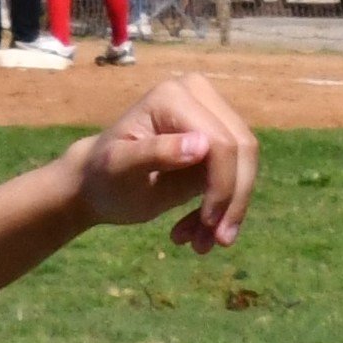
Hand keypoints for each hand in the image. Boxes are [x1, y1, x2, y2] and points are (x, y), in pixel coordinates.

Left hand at [74, 70, 257, 252]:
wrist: (97, 184)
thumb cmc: (103, 176)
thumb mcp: (120, 168)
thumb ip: (156, 153)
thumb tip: (202, 145)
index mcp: (175, 97)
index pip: (220, 143)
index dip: (222, 186)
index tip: (207, 224)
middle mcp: (199, 96)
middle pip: (242, 150)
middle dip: (233, 201)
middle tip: (215, 243)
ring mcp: (211, 115)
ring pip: (245, 165)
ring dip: (229, 211)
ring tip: (201, 245)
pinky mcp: (217, 140)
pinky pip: (236, 175)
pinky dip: (220, 210)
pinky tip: (196, 235)